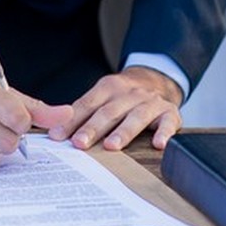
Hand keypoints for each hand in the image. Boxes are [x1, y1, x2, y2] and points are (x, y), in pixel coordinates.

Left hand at [48, 66, 181, 153]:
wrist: (157, 79)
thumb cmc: (123, 96)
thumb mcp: (104, 96)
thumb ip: (84, 111)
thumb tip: (55, 133)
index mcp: (109, 87)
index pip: (88, 103)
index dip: (72, 120)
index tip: (58, 136)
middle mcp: (129, 92)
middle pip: (109, 110)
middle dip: (93, 127)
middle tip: (79, 143)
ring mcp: (150, 102)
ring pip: (136, 116)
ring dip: (123, 131)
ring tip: (111, 146)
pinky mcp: (170, 112)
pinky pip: (168, 122)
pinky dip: (164, 132)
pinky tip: (158, 144)